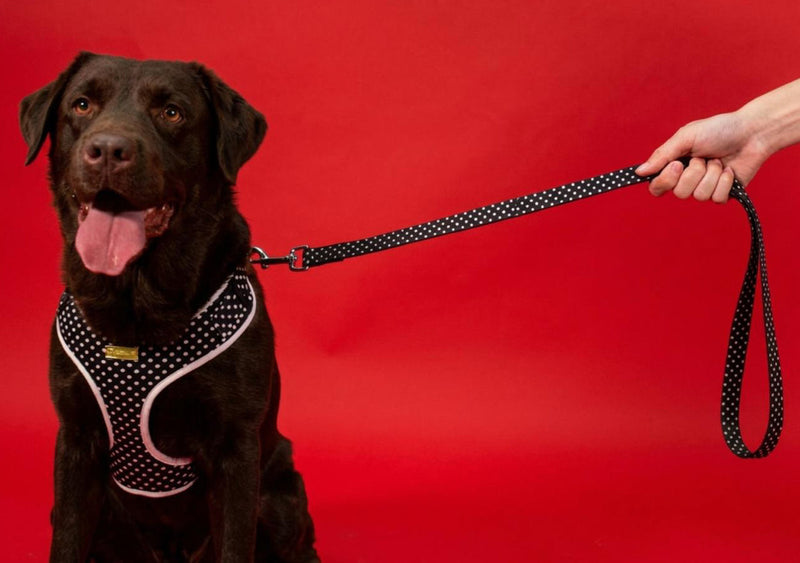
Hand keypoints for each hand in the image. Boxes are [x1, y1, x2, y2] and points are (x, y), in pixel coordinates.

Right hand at [636, 112, 769, 202]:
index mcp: (674, 165)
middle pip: (679, 193)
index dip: (665, 181)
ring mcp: (704, 188)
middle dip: (695, 173)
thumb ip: (662, 155)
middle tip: (703, 158)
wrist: (752, 132)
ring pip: (699, 196)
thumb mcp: (686, 137)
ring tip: (718, 161)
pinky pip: (717, 198)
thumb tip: (640, 172)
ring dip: (712, 175)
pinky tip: (729, 170)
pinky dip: (725, 182)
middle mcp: (687, 179)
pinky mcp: (722, 193)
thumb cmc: (718, 130)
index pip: (656, 187)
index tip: (677, 165)